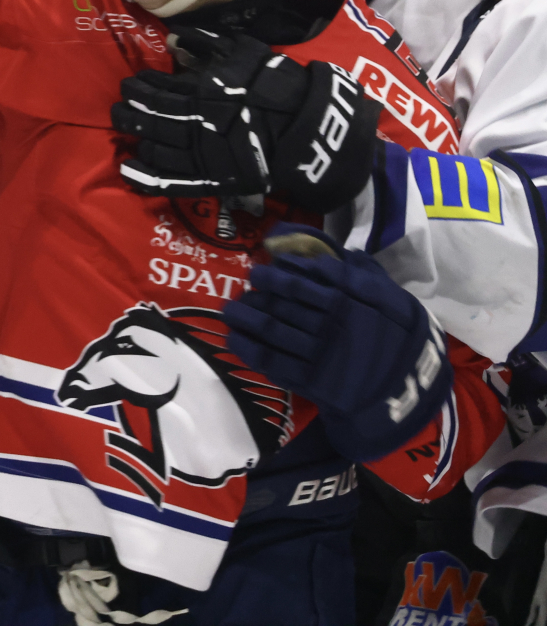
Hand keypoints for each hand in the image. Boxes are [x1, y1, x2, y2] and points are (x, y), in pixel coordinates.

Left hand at [111, 30, 380, 212]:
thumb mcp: (244, 50)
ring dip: (135, 136)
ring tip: (123, 128)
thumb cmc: (276, 83)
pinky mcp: (210, 178)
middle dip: (129, 109)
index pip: (158, 88)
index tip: (130, 83)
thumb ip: (206, 42)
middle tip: (118, 105)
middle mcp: (194, 122)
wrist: (307, 127)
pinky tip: (128, 171)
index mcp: (201, 91)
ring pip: (156, 146)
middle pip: (151, 116)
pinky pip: (171, 180)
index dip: (141, 86)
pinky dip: (146, 177)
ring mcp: (201, 153)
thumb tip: (172, 38)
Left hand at [225, 247, 449, 459]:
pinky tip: (234, 340)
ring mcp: (319, 354)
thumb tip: (327, 254)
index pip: (302, 284)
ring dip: (246, 320)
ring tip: (228, 311)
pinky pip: (275, 363)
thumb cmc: (399, 335)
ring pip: (274, 331)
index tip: (259, 271)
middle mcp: (329, 325)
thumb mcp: (389, 296)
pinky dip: (250, 350)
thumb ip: (359, 273)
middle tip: (241, 289)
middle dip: (257, 296)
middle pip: (282, 306)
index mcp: (347, 302)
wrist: (411, 386)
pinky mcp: (313, 381)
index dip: (275, 276)